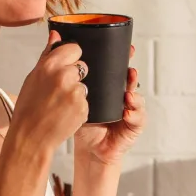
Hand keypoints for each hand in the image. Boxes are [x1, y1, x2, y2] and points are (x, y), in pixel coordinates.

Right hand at [10, 30, 88, 151]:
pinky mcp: (83, 107)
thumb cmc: (28, 109)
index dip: (71, 58)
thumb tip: (55, 34)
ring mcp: (75, 92)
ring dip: (77, 92)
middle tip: (59, 90)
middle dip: (75, 76)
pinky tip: (65, 113)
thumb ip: (48, 55)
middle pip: (82, 67)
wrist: (30, 137)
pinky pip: (86, 101)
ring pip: (84, 85)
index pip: (75, 48)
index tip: (65, 66)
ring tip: (60, 104)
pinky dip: (78, 107)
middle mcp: (64, 76)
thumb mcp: (33, 78)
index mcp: (50, 65)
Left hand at [73, 44, 145, 164]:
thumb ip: (68, 76)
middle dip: (131, 74)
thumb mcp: (74, 99)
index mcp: (109, 89)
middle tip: (129, 71)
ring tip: (128, 93)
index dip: (123, 60)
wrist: (89, 149)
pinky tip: (127, 112)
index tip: (127, 50)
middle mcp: (121, 97)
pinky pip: (138, 118)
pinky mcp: (133, 126)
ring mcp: (130, 110)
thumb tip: (57, 46)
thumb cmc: (82, 123)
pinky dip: (134, 114)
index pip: (117, 71)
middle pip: (130, 81)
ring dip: (135, 93)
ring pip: (137, 98)